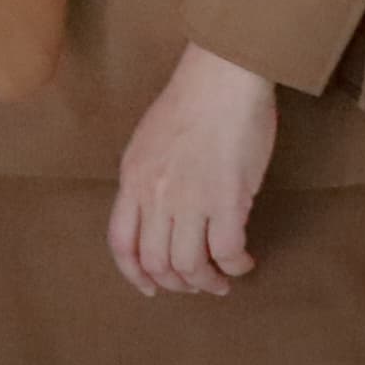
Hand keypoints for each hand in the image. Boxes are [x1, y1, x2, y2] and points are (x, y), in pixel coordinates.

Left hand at [108, 41, 278, 296]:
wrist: (222, 76)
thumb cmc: (191, 102)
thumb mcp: (149, 142)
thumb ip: (148, 180)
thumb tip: (159, 215)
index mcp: (133, 178)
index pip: (121, 243)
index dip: (134, 273)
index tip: (150, 287)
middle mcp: (155, 194)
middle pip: (156, 261)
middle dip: (177, 283)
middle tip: (197, 284)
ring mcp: (191, 198)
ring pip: (190, 265)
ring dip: (207, 281)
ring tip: (221, 279)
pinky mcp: (228, 199)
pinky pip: (228, 252)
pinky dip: (236, 265)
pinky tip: (244, 261)